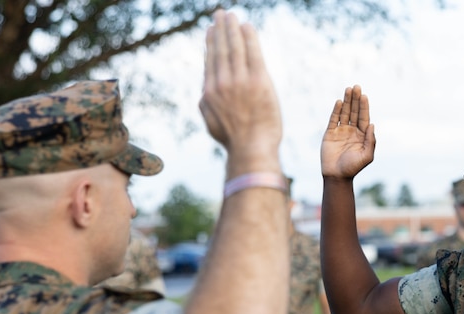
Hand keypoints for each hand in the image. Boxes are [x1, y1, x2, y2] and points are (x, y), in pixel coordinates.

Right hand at [199, 10, 281, 172]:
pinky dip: (249, 38)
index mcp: (209, 92)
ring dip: (232, 28)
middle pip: (221, 50)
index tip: (211, 31)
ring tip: (231, 15)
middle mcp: (222, 83)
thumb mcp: (211, 122)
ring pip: (235, 47)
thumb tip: (204, 92)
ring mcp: (240, 81)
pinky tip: (247, 26)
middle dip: (220, 29)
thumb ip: (206, 104)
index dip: (211, 43)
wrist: (251, 149)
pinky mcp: (259, 81)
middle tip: (220, 14)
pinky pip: (253, 53)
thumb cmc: (234, 140)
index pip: (211, 61)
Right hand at [320, 85, 375, 179]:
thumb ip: (371, 141)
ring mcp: (341, 131)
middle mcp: (352, 131)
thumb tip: (372, 124)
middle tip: (356, 87)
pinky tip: (339, 102)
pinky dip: (336, 110)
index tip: (364, 95)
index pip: (364, 117)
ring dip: (347, 101)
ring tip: (348, 89)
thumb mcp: (367, 156)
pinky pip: (334, 119)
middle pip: (355, 112)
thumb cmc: (353, 168)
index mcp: (362, 135)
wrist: (336, 176)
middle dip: (355, 99)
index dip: (364, 106)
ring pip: (345, 112)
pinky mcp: (330, 133)